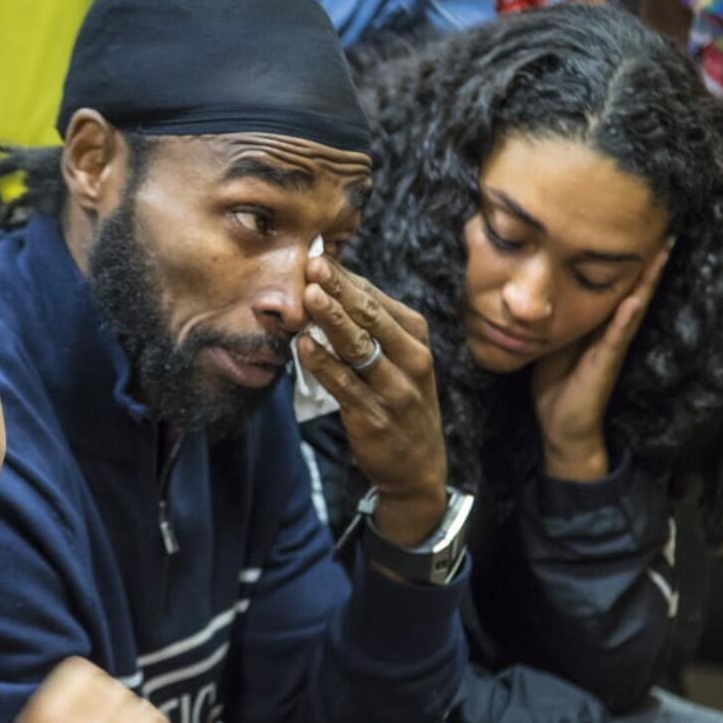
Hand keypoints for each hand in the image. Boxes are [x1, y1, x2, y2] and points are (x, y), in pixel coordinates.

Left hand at [296, 255, 446, 545]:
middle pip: (371, 316)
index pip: (377, 299)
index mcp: (415, 338)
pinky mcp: (374, 416)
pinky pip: (344, 385)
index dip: (346, 277)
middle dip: (339, 289)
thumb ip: (371, 326)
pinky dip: (323, 364)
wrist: (418, 467)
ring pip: (359, 347)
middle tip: (312, 264)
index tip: (318, 255)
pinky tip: (304, 346)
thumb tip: (331, 285)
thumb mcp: (399, 359)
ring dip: (332, 319)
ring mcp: (394, 389)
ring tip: (308, 296)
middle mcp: (411, 359)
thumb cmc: (400, 401)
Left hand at [530, 245, 670, 480]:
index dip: (625, 253)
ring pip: (634, 304)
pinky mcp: (607, 364)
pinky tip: (636, 299)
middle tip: (666, 222)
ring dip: (649, 279)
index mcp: (595, 319)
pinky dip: (627, 318)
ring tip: (663, 250)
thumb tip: (533, 281)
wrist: (561, 427)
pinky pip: (618, 337)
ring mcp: (612, 345)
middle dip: (649, 256)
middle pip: (634, 285)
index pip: (613, 279)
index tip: (636, 219)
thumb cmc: (555, 381)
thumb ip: (553, 313)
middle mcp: (611, 328)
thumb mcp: (551, 336)